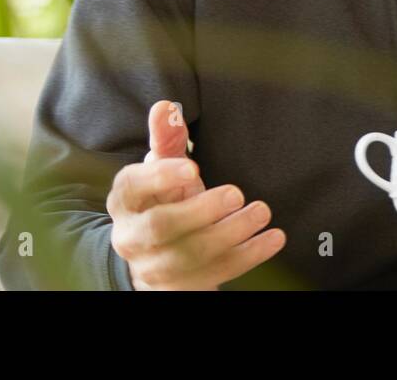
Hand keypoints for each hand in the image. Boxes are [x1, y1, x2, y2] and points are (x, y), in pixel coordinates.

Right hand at [107, 99, 286, 289]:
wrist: (155, 254)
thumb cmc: (164, 199)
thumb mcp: (163, 167)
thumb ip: (166, 138)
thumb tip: (166, 107)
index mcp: (124, 200)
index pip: (133, 186)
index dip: (161, 177)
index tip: (192, 168)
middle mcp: (130, 237)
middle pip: (161, 227)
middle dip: (201, 211)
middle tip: (237, 194)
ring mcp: (153, 269)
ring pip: (190, 257)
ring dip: (230, 234)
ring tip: (262, 212)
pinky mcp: (179, 289)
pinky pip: (214, 276)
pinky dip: (247, 257)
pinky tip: (272, 238)